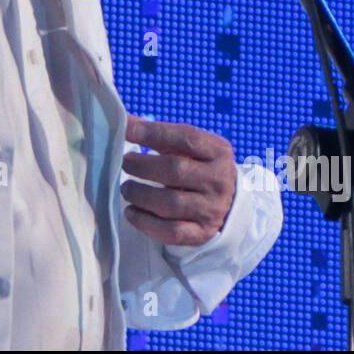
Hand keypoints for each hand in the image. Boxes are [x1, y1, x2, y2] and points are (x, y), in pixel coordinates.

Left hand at [121, 114, 236, 246]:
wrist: (228, 202)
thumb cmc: (199, 167)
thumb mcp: (188, 146)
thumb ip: (159, 133)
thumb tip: (124, 121)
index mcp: (218, 152)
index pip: (186, 138)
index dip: (154, 133)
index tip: (127, 130)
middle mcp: (219, 180)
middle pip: (176, 170)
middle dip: (143, 166)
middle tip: (125, 163)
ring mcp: (212, 208)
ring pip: (171, 203)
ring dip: (140, 195)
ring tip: (126, 188)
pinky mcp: (203, 233)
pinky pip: (171, 231)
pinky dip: (146, 222)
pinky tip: (131, 212)